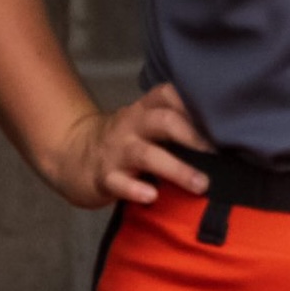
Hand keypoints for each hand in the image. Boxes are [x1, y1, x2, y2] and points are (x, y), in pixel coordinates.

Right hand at [44, 83, 211, 207]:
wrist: (71, 156)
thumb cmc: (120, 143)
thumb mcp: (141, 123)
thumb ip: (171, 124)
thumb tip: (218, 141)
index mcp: (142, 110)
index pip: (168, 94)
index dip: (192, 103)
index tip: (218, 121)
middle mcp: (130, 126)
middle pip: (163, 121)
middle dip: (192, 137)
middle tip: (215, 156)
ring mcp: (116, 152)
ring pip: (146, 155)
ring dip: (177, 169)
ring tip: (199, 185)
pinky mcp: (103, 178)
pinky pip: (119, 183)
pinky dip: (135, 189)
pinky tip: (151, 196)